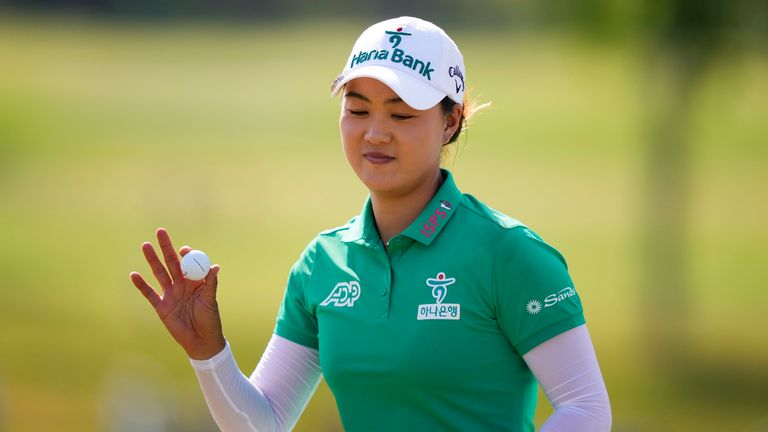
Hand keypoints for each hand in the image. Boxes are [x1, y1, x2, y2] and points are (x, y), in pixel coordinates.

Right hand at [130, 228, 225, 359]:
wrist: (201, 340)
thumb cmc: (210, 319)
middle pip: (171, 262)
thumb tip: (215, 267)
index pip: (189, 262)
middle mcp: (182, 284)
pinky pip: (149, 293)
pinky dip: (141, 285)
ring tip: (145, 245)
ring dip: (152, 260)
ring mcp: (170, 294)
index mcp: (195, 280)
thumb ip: (211, 283)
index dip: (186, 254)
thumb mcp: (210, 300)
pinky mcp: (161, 306)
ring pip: (160, 273)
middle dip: (166, 247)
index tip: (183, 249)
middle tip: (161, 231)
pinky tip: (134, 274)